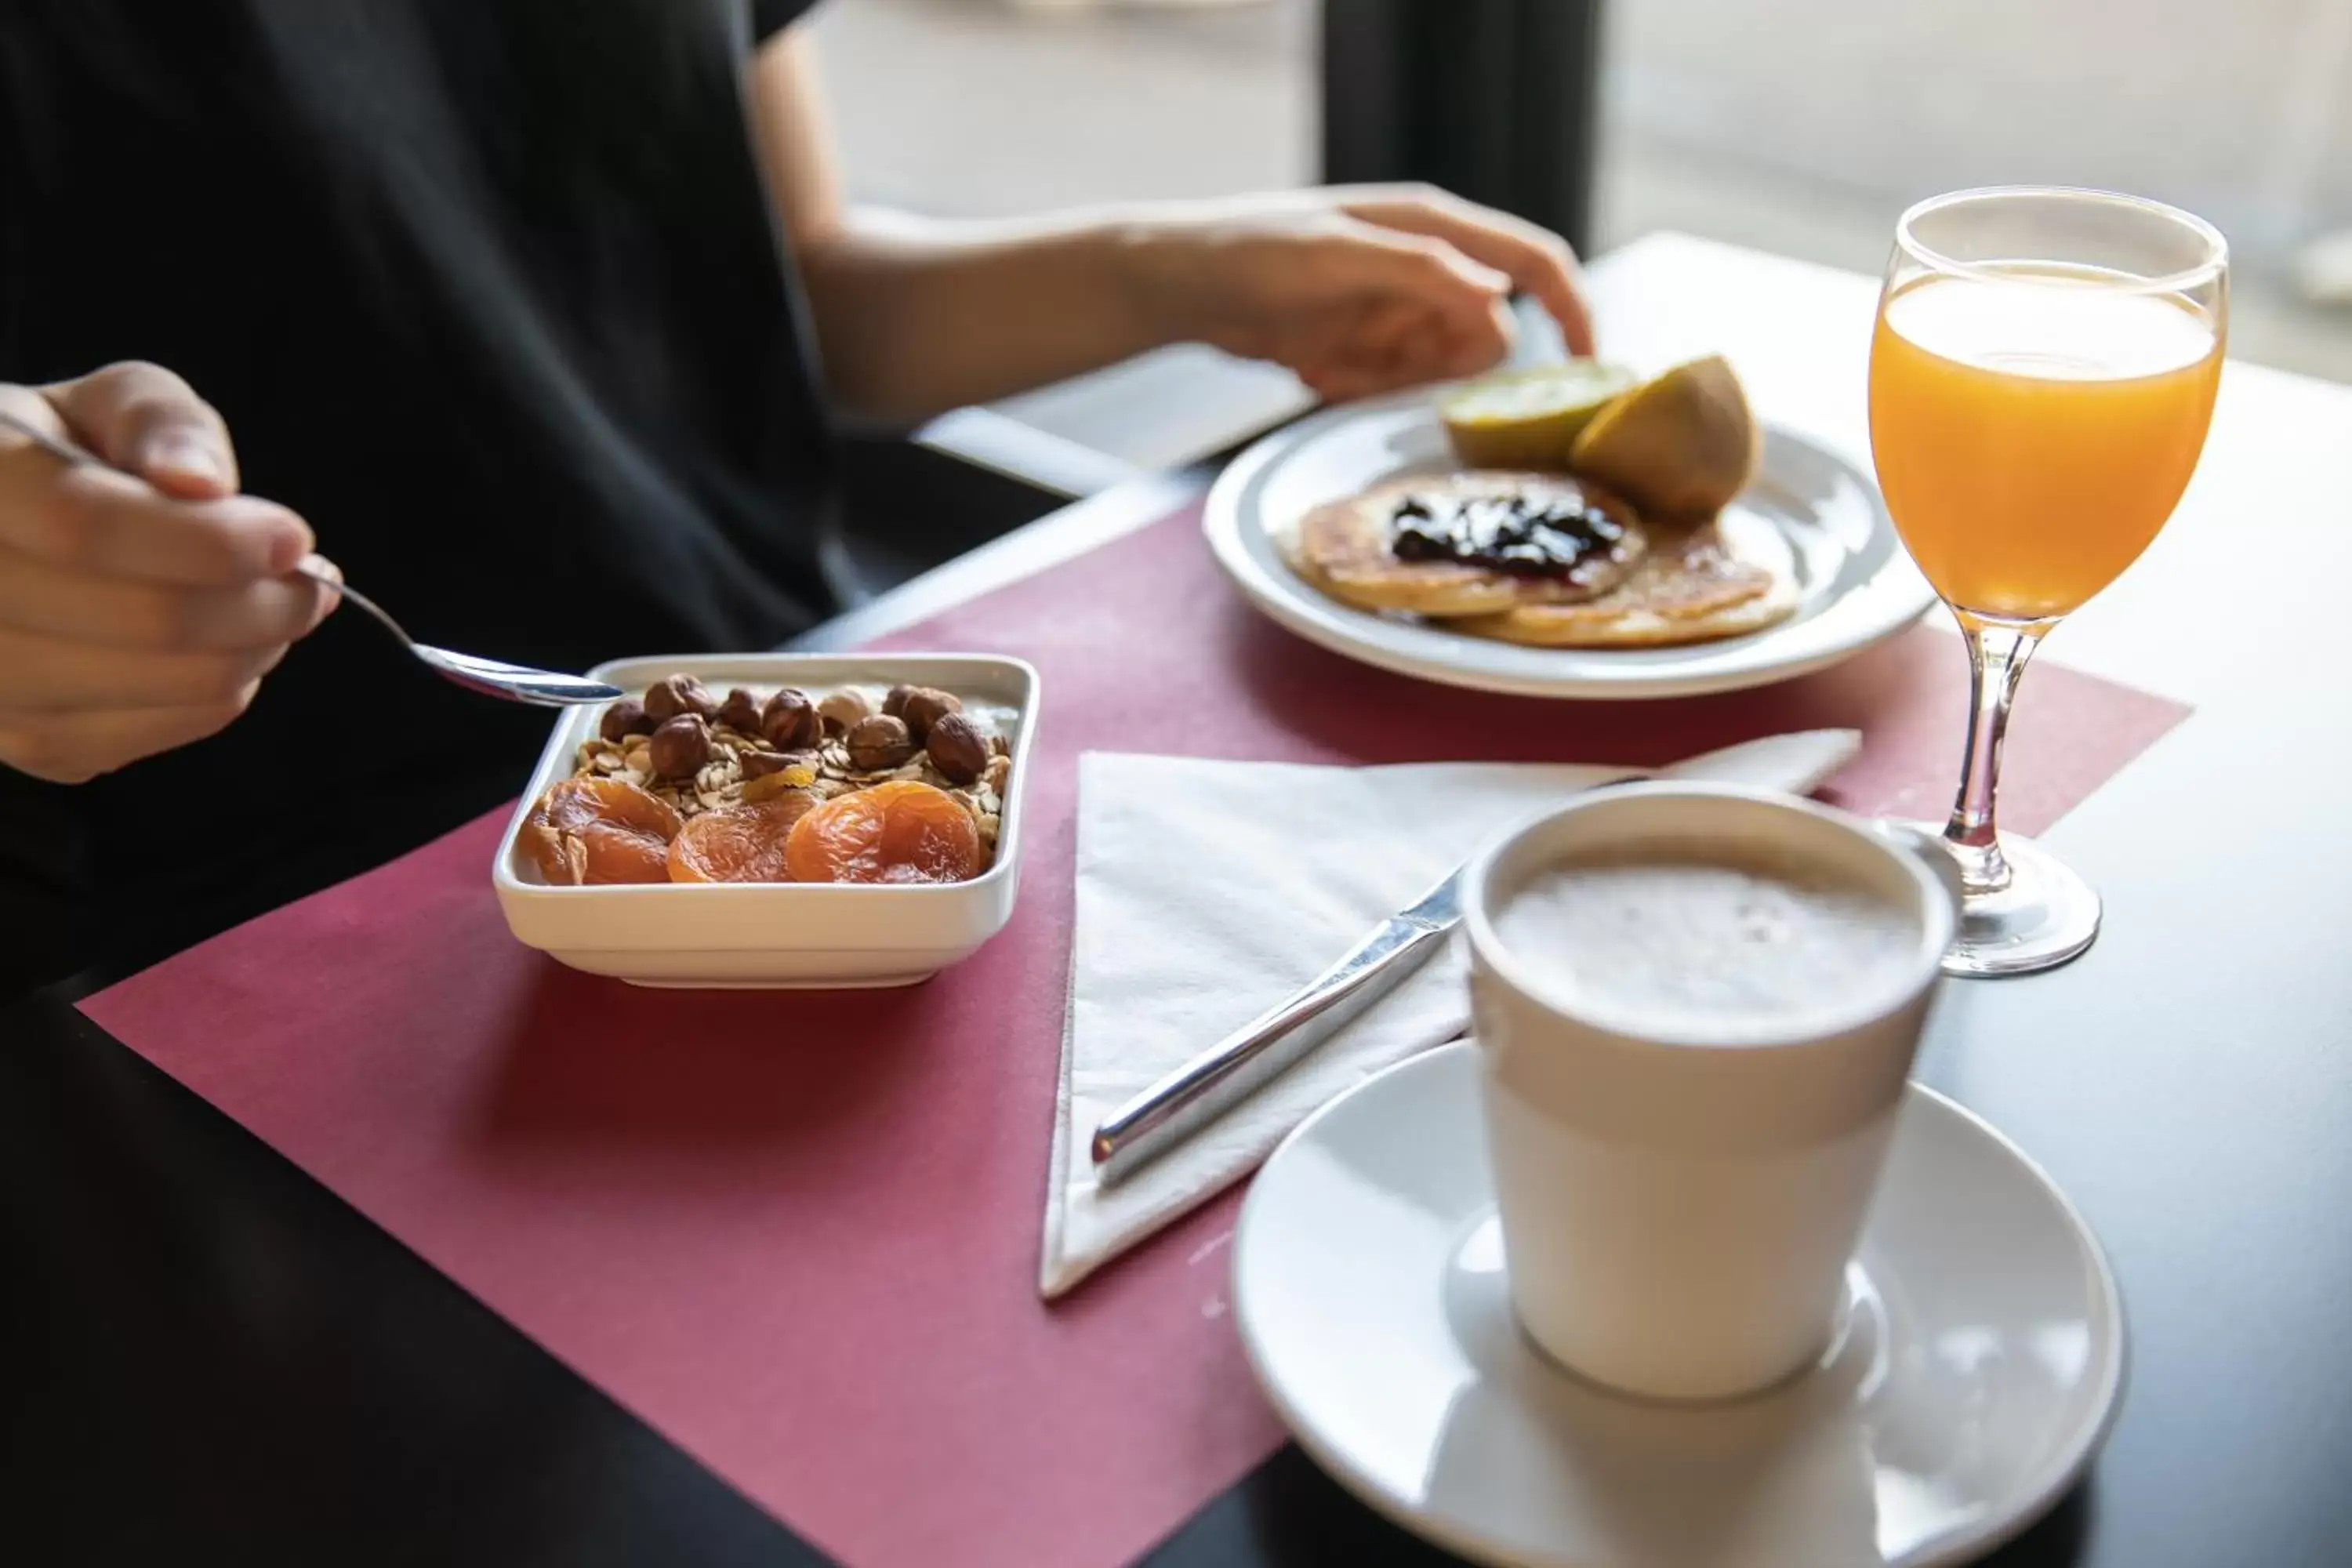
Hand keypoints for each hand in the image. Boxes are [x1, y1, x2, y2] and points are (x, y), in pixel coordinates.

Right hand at [0, 363, 335, 782]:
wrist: (1, 536)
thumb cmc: (62, 457)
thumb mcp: (105, 405)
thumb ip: (159, 421)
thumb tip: (202, 481)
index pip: (87, 529)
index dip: (210, 540)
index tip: (293, 538)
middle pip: (145, 620)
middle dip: (262, 602)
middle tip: (310, 579)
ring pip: (167, 687)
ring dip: (255, 649)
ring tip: (275, 604)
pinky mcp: (24, 743)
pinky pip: (160, 733)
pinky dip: (218, 694)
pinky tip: (224, 647)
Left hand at [1133, 184, 1596, 401]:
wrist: (1179, 285)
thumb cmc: (1251, 251)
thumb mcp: (1335, 255)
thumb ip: (1421, 272)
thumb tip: (1503, 297)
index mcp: (1433, 229)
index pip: (1535, 263)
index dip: (1574, 310)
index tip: (1590, 369)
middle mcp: (1427, 270)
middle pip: (1485, 339)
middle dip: (1436, 366)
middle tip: (1368, 358)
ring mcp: (1398, 313)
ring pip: (1438, 374)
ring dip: (1387, 380)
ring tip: (1326, 355)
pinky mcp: (1367, 350)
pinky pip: (1391, 390)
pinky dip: (1353, 387)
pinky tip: (1308, 362)